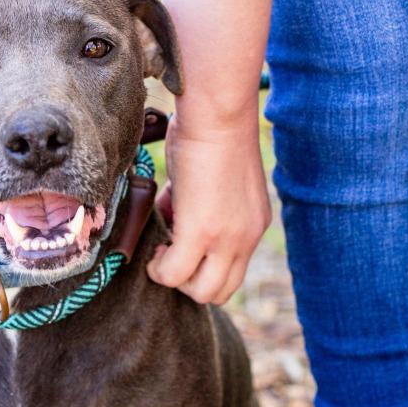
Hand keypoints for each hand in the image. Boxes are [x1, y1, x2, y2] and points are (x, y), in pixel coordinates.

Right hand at [148, 114, 271, 303]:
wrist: (217, 113)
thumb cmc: (211, 131)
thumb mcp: (212, 181)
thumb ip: (198, 207)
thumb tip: (170, 219)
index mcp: (253, 226)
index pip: (232, 274)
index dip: (202, 269)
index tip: (181, 244)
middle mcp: (246, 238)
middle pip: (219, 292)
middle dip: (189, 282)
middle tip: (170, 252)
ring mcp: (227, 238)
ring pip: (201, 293)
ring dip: (174, 277)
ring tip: (161, 248)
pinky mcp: (201, 232)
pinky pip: (173, 273)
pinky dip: (158, 267)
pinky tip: (154, 246)